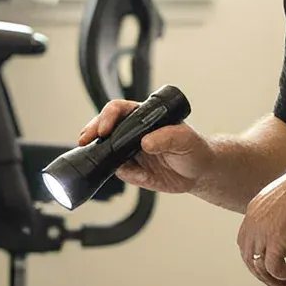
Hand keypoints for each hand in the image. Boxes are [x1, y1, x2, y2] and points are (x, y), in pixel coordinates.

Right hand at [76, 99, 215, 194]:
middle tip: (86, 139)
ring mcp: (130, 151)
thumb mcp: (185, 140)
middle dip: (92, 131)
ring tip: (102, 160)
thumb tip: (145, 143)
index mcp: (144, 117)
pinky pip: (120, 172)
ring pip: (106, 149)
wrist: (199, 172)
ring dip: (101, 154)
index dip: (108, 116)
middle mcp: (133, 133)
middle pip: (104, 127)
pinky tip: (140, 175)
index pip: (119, 110)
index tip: (105, 129)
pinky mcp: (132, 170)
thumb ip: (168, 138)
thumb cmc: (194, 148)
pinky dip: (125, 174)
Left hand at [235, 165, 285, 285]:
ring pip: (258, 266)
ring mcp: (263, 231)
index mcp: (255, 209)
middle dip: (260, 273)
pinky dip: (281, 275)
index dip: (254, 256)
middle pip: (248, 255)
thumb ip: (282, 212)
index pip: (245, 240)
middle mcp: (254, 221)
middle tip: (275, 283)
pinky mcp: (277, 241)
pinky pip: (273, 268)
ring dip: (271, 279)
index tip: (268, 266)